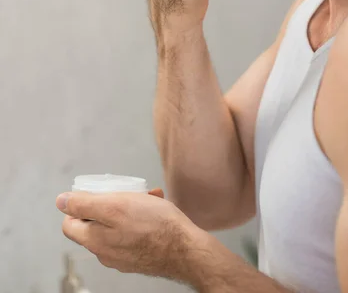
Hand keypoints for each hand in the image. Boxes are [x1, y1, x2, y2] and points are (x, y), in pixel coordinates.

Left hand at [56, 188, 201, 279]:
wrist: (186, 249)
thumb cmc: (154, 225)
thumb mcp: (116, 205)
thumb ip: (85, 205)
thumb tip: (60, 201)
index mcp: (94, 240)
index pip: (70, 224)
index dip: (80, 205)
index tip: (98, 194)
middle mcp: (105, 252)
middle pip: (96, 223)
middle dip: (110, 203)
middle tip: (127, 193)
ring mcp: (123, 256)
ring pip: (117, 225)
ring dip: (129, 207)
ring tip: (148, 198)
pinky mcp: (140, 255)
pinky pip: (133, 233)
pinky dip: (141, 219)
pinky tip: (156, 209)